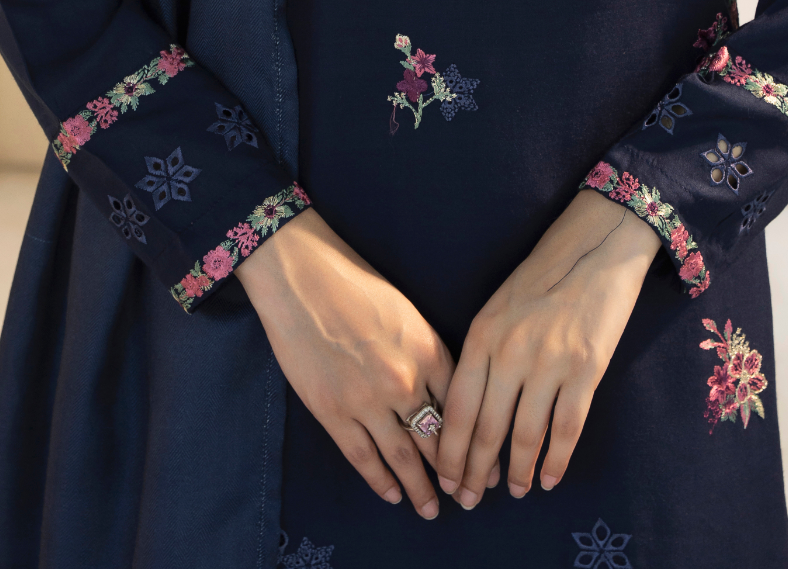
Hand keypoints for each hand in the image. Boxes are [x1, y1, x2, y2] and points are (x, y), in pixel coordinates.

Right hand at [239, 207, 455, 519]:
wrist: (303, 279)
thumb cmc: (356, 285)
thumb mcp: (407, 313)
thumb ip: (427, 353)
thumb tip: (441, 391)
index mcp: (428, 350)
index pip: (461, 407)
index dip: (474, 439)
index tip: (483, 461)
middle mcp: (405, 381)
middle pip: (438, 437)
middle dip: (454, 471)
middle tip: (467, 494)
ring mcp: (368, 400)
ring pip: (403, 456)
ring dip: (420, 488)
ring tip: (432, 509)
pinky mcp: (333, 412)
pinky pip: (363, 457)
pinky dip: (380, 480)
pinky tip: (393, 494)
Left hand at [436, 190, 658, 508]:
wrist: (594, 247)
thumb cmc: (542, 276)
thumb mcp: (497, 307)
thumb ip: (483, 353)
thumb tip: (471, 410)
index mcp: (483, 335)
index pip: (458, 408)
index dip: (450, 451)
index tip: (445, 479)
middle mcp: (510, 352)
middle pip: (487, 429)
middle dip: (475, 471)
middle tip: (468, 501)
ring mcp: (549, 362)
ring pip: (526, 435)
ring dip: (518, 472)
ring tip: (514, 492)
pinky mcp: (585, 370)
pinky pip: (566, 428)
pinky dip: (556, 460)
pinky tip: (549, 478)